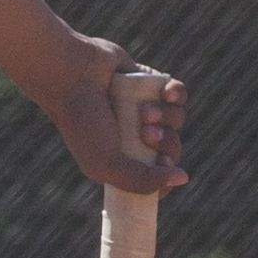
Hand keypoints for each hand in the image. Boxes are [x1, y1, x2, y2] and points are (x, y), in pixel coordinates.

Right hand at [39, 40, 187, 197]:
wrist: (74, 76)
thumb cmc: (84, 123)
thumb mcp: (107, 165)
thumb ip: (143, 181)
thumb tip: (183, 178)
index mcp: (121, 160)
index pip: (156, 176)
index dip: (167, 174)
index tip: (162, 163)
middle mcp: (134, 136)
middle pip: (172, 147)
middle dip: (166, 142)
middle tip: (145, 134)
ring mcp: (144, 109)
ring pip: (176, 120)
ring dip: (166, 116)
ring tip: (143, 111)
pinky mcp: (151, 84)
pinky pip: (178, 95)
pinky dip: (177, 95)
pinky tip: (165, 94)